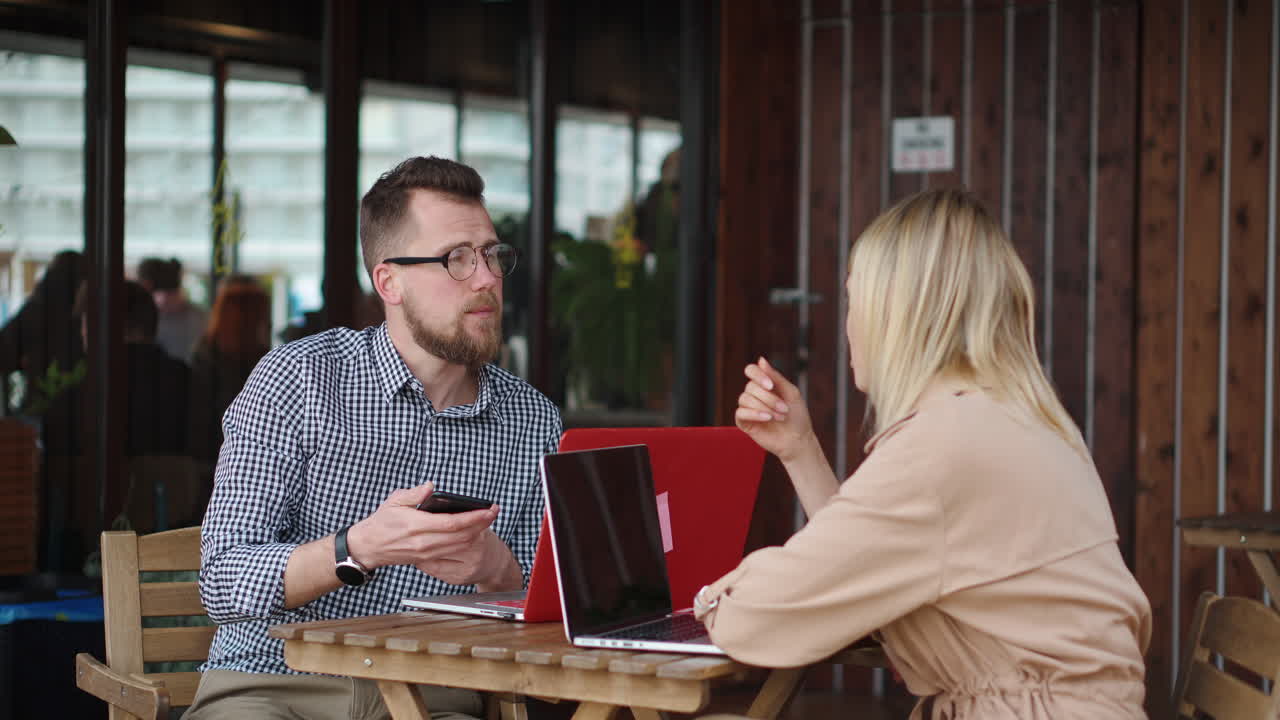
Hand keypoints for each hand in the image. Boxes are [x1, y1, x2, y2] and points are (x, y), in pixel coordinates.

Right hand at [346, 482, 505, 584]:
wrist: (369, 547)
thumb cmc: (382, 522)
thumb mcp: (394, 501)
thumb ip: (414, 494)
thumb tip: (430, 486)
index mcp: (417, 525)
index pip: (452, 523)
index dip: (474, 517)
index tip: (488, 509)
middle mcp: (424, 542)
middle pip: (461, 536)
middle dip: (482, 524)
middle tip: (494, 512)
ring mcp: (426, 553)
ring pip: (459, 546)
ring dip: (477, 534)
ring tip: (488, 520)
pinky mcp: (427, 559)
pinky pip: (452, 553)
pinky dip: (466, 544)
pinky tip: (474, 533)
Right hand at [734, 357, 817, 462]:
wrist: (798, 440)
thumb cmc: (797, 416)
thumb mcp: (791, 392)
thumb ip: (776, 377)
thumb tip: (761, 360)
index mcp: (765, 385)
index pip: (751, 371)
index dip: (758, 375)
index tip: (771, 385)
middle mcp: (754, 395)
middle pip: (750, 387)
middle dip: (769, 398)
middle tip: (784, 409)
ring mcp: (748, 408)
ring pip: (745, 399)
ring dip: (764, 407)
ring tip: (779, 417)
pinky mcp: (744, 423)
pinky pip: (740, 413)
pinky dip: (754, 414)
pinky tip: (767, 419)